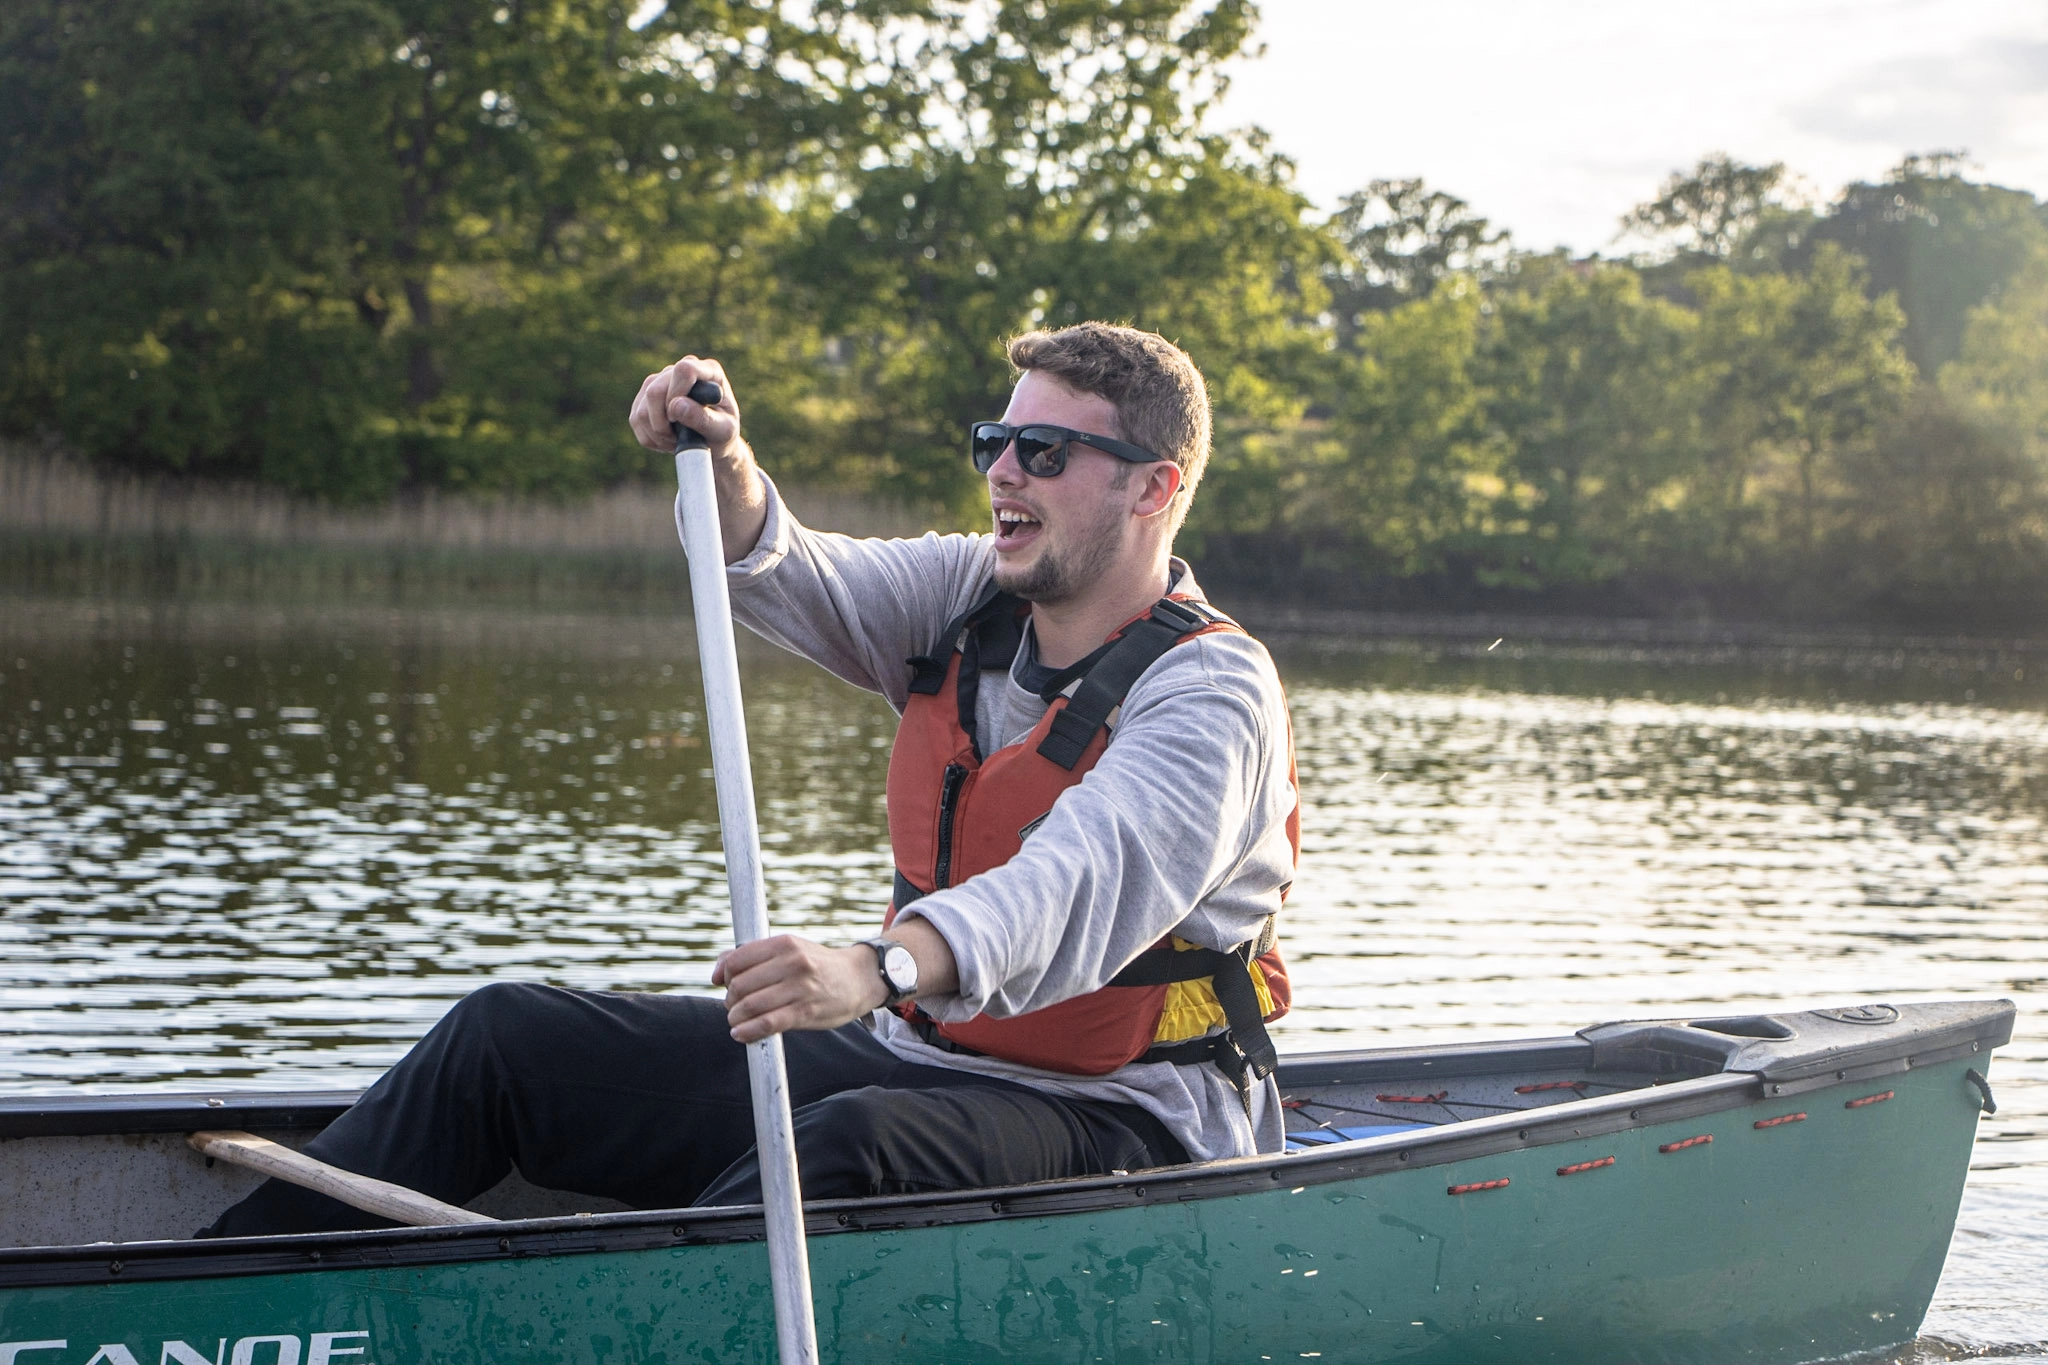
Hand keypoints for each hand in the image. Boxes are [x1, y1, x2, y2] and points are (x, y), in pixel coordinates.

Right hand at [628, 355, 741, 456]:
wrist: (712, 441)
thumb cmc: (723, 433)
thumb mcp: (723, 431)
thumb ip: (703, 418)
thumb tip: (675, 406)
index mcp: (708, 371)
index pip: (684, 370)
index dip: (677, 394)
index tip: (680, 418)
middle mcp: (679, 370)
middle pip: (655, 390)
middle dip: (664, 423)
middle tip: (679, 438)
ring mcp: (659, 381)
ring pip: (642, 409)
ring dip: (658, 434)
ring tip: (678, 439)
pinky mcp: (643, 398)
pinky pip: (636, 420)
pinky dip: (650, 438)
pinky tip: (667, 439)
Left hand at [713, 935, 887, 1042]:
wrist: (859, 979)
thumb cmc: (816, 965)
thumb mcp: (790, 950)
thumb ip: (753, 955)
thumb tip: (717, 972)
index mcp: (784, 944)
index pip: (737, 960)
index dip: (724, 976)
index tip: (724, 985)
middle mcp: (792, 963)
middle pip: (740, 985)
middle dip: (731, 1000)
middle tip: (734, 1006)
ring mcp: (800, 987)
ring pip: (751, 1005)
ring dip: (736, 1017)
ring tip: (737, 1021)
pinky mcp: (806, 1011)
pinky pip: (768, 1023)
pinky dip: (749, 1031)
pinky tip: (741, 1034)